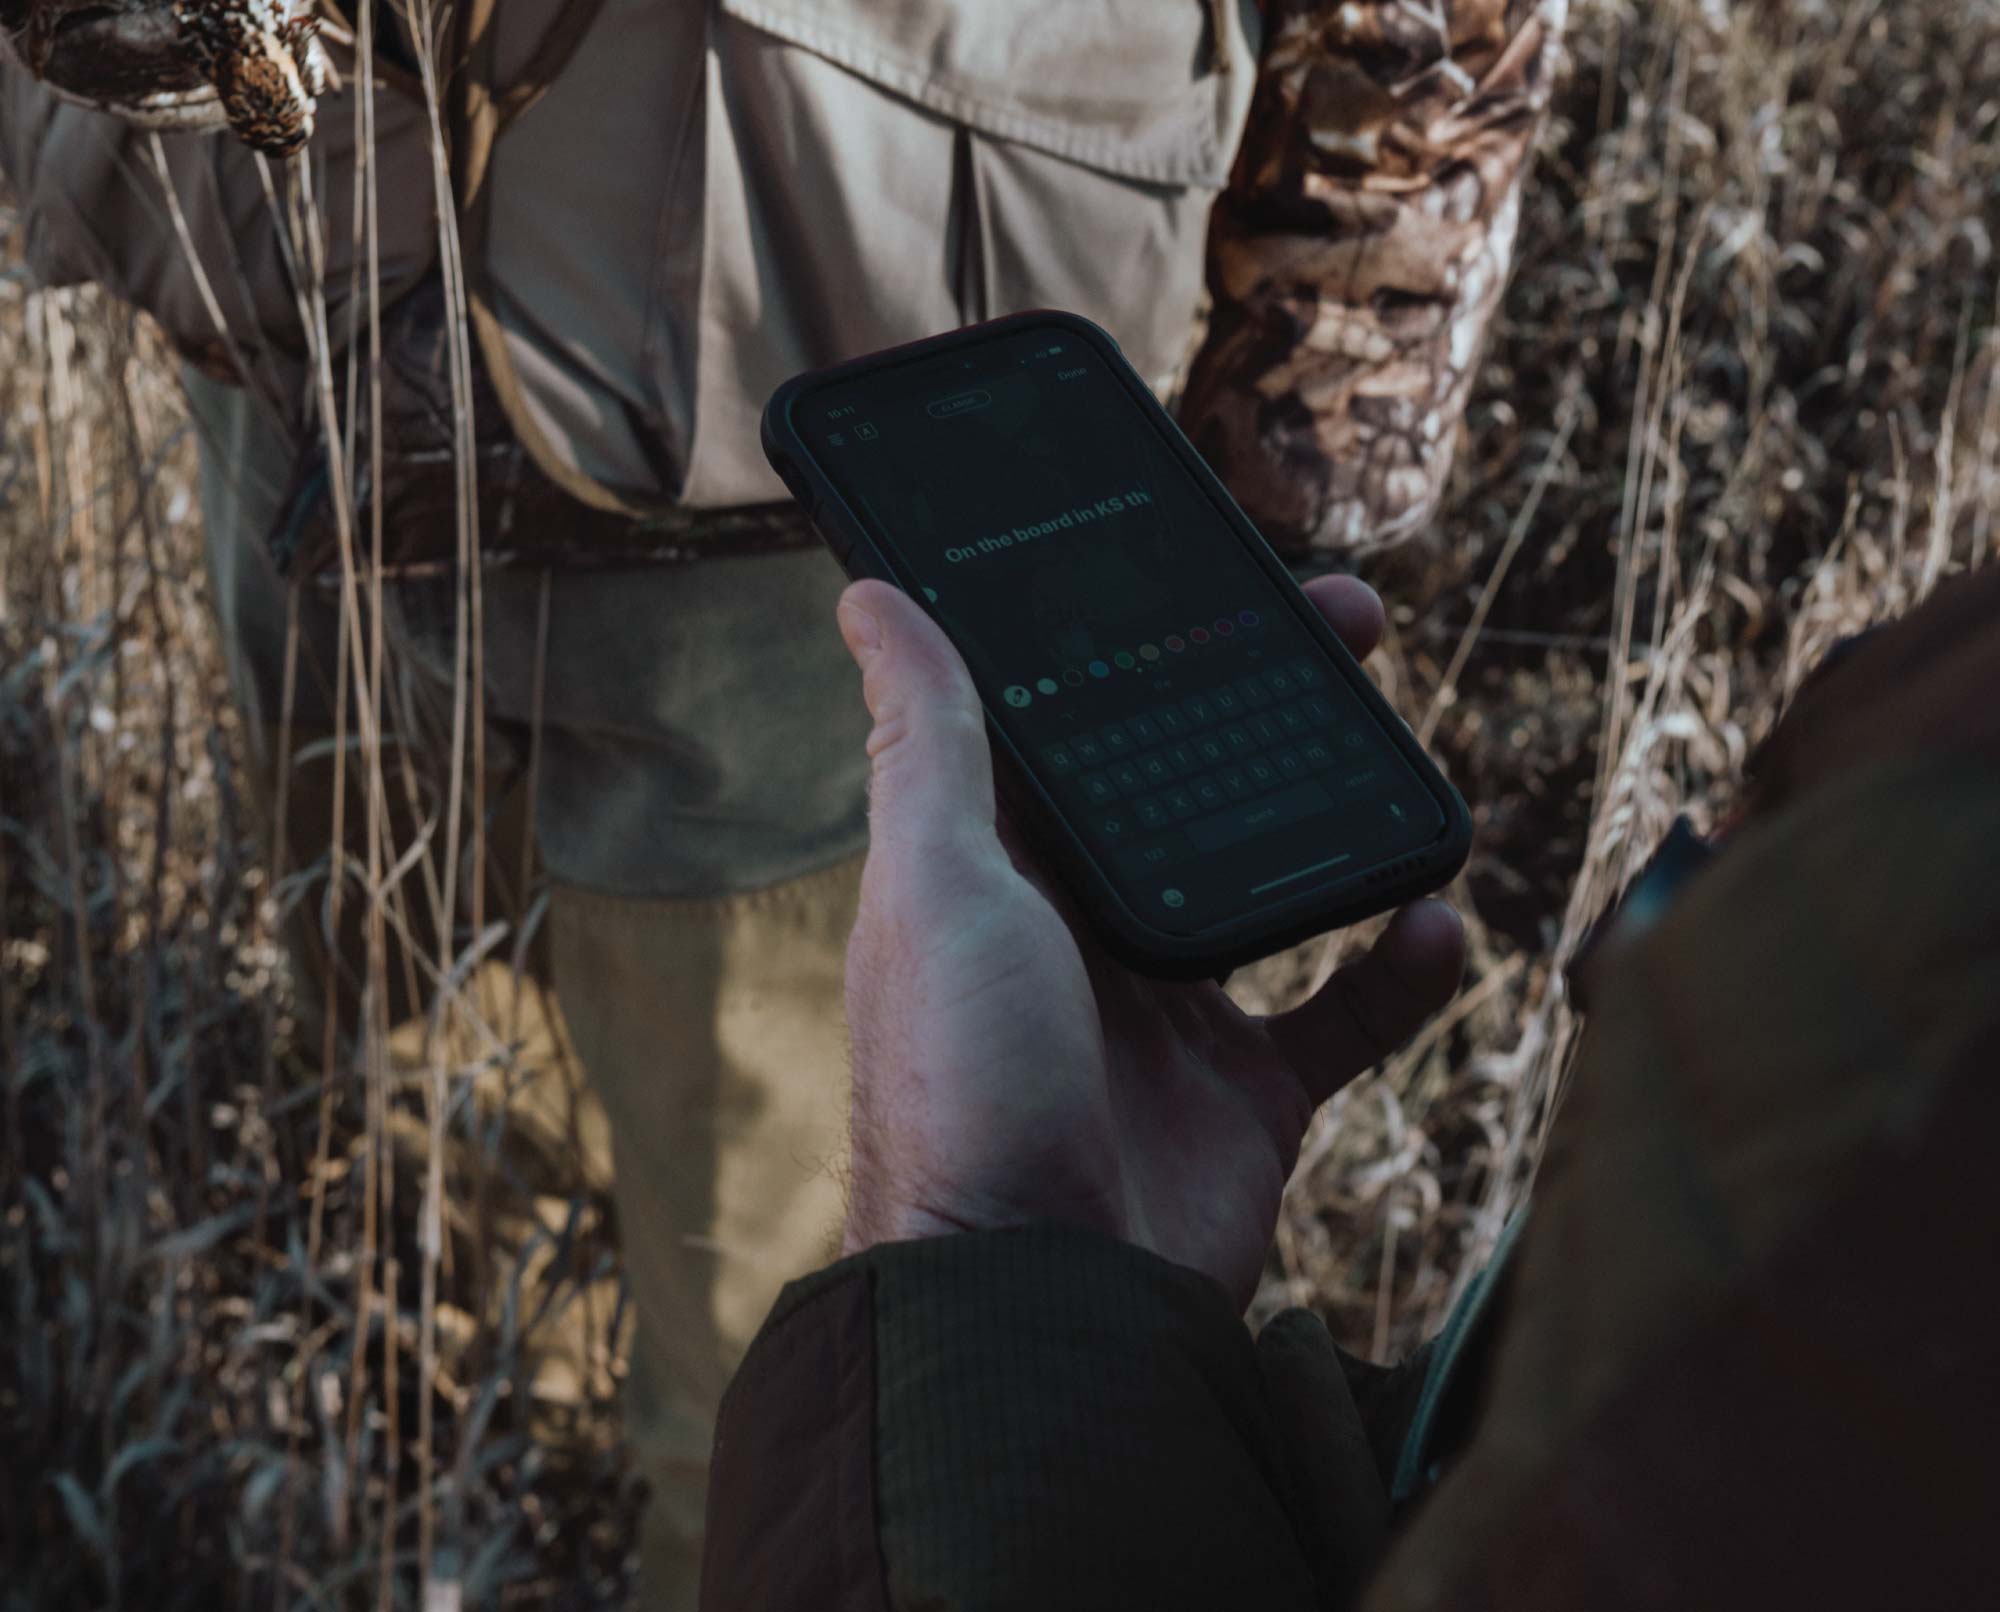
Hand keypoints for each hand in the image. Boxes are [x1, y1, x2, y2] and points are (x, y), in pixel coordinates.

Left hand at [835, 575, 1464, 1308]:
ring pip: (1275, 881)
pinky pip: (1345, 1013)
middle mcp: (1083, 930)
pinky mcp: (1245, 1094)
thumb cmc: (964, 1084)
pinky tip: (1433, 922)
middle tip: (1346, 626)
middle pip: (1186, 784)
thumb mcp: (938, 882)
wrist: (1041, 1303)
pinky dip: (1398, 968)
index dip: (1137, 643)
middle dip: (1262, 701)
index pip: (1078, 726)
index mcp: (1003, 871)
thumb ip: (930, 742)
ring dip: (1340, 817)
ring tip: (1401, 761)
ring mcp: (1170, 1012)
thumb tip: (869, 597)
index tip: (1208, 573)